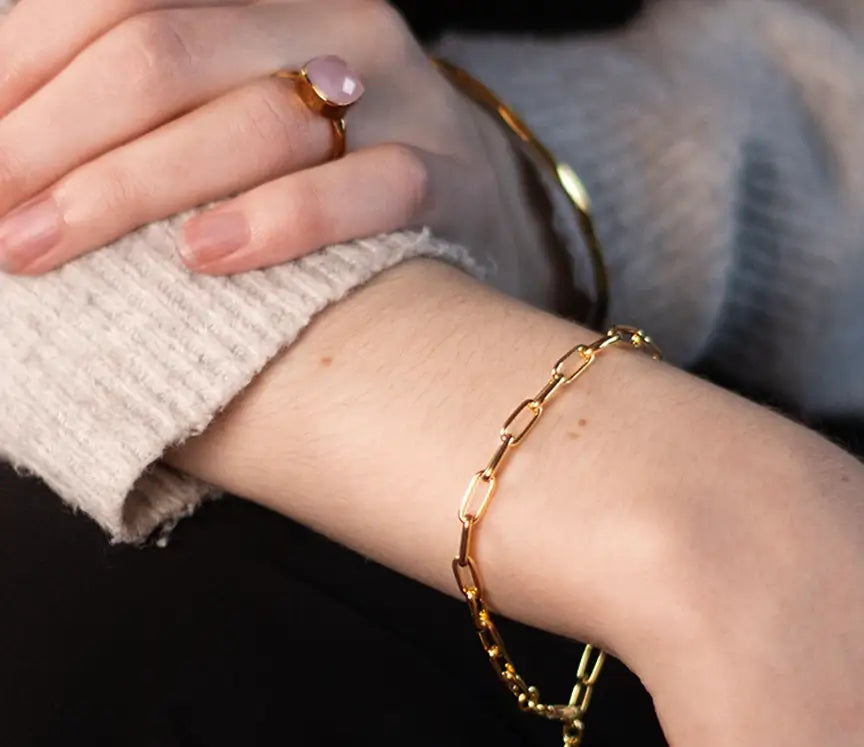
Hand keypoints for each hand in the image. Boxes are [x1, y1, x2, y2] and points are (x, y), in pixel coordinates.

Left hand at [0, 0, 557, 302]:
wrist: (471, 197)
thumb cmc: (325, 165)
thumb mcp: (235, 103)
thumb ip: (148, 104)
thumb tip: (14, 139)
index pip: (115, 2)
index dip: (25, 73)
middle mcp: (327, 19)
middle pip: (165, 56)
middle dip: (56, 144)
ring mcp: (397, 95)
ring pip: (254, 120)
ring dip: (134, 187)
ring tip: (51, 247)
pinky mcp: (448, 176)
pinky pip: (366, 189)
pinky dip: (281, 222)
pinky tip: (203, 257)